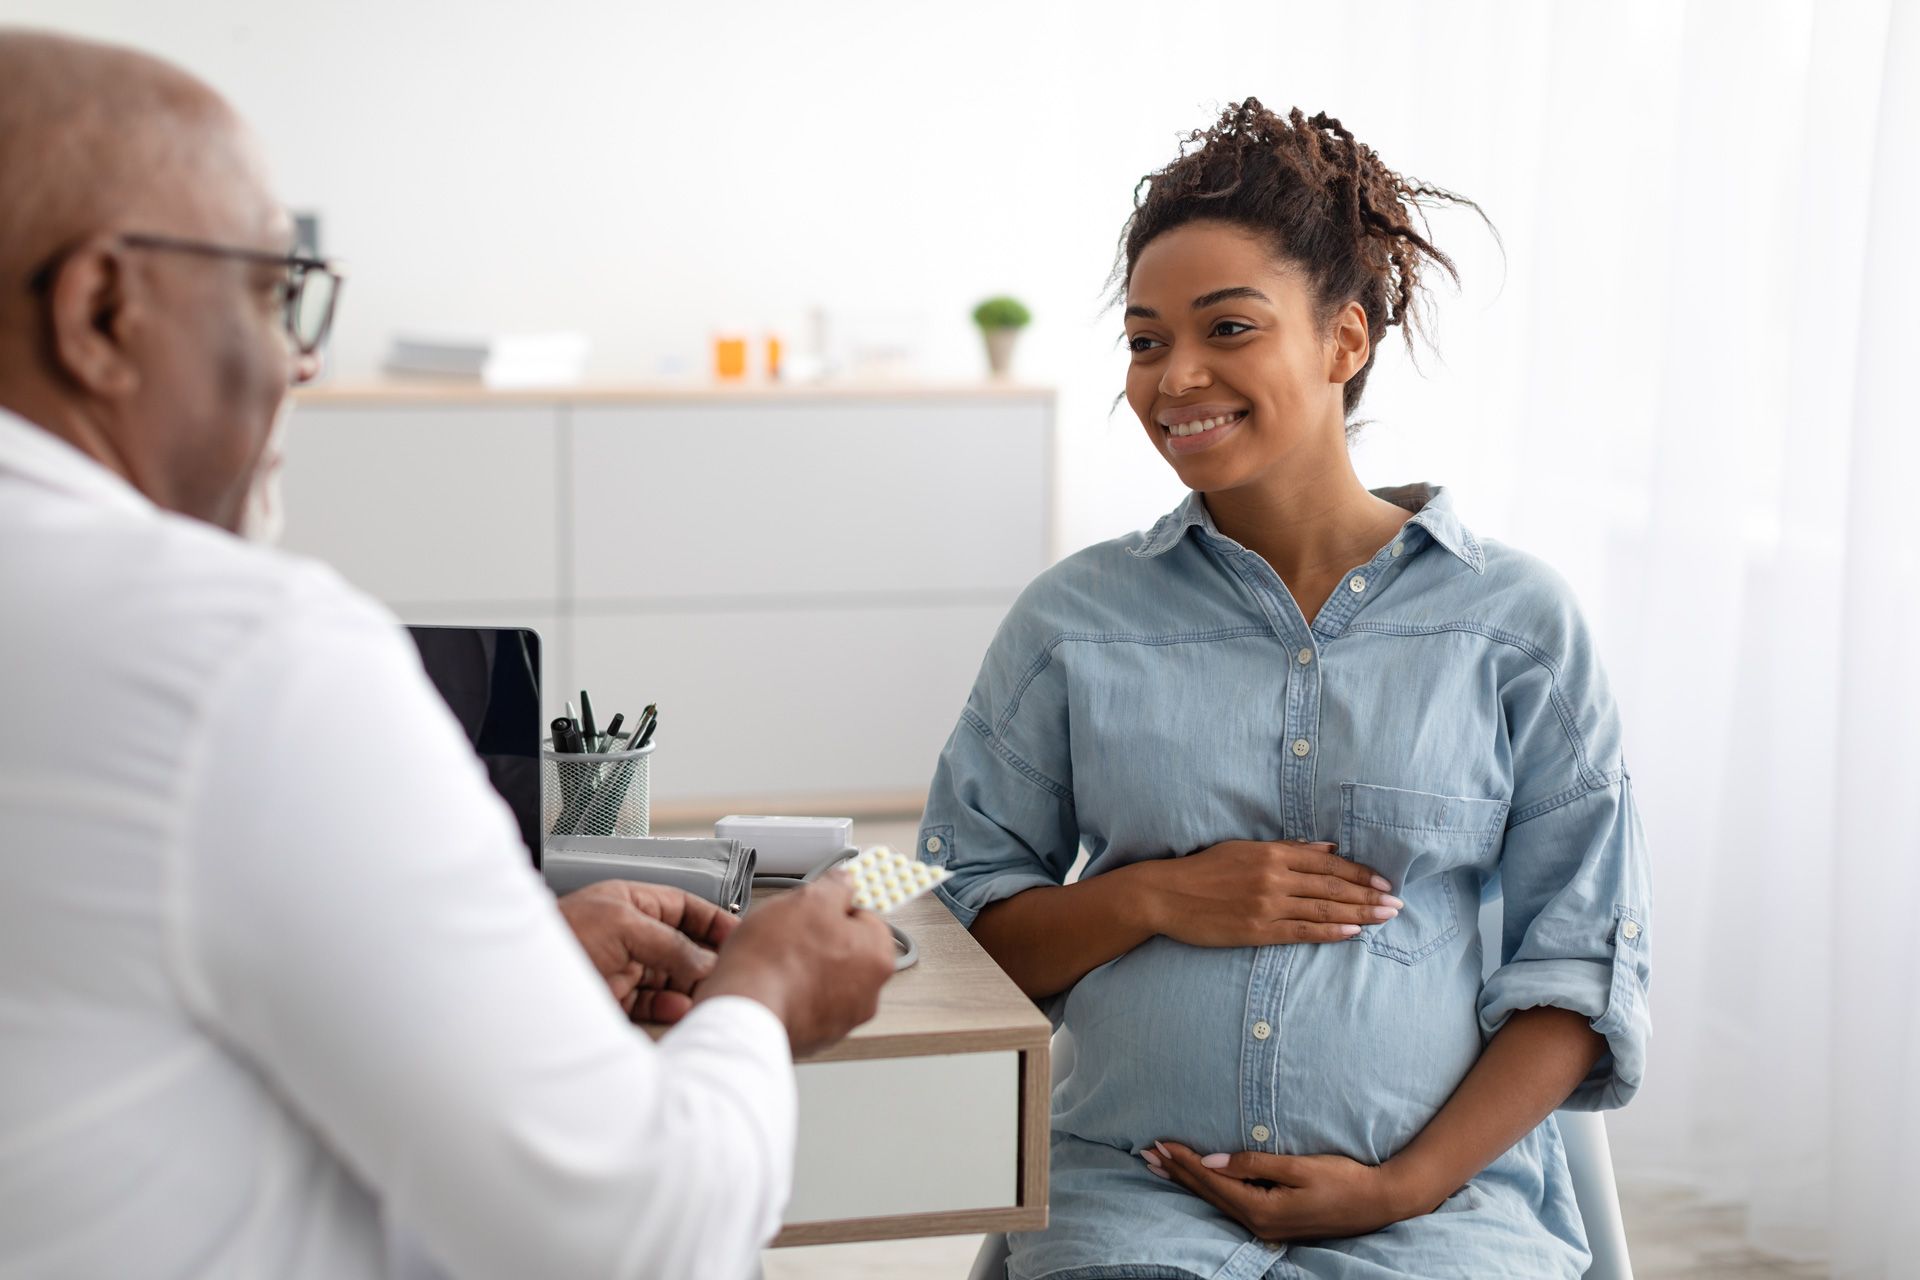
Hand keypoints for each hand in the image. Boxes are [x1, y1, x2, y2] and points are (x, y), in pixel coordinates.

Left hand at [556, 880, 735, 1022]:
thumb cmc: (556, 936)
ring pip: (667, 979)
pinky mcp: (611, 998)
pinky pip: (649, 1004)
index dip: (712, 921)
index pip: (683, 907)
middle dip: (703, 961)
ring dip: (687, 989)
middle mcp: (627, 934)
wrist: (513, 982)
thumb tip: (705, 960)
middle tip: (724, 975)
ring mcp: (620, 966)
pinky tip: (677, 1011)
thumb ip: (669, 942)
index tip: (738, 937)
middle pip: (680, 946)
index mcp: (630, 904)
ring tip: (702, 998)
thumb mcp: (623, 926)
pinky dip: (666, 1010)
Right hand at [694, 871, 896, 1056]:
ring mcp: (842, 1019)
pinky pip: (806, 1003)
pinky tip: (772, 984)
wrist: (743, 1012)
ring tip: (776, 961)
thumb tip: (844, 882)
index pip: (865, 917)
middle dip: (819, 939)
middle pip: (846, 950)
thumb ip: (835, 886)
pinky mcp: (815, 1036)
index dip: (835, 906)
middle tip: (790, 932)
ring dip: (805, 967)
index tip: (816, 907)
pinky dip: (792, 993)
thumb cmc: (775, 960)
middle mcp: (869, 993)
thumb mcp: (809, 899)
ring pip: (825, 978)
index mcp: (878, 957)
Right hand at [1139, 840, 1401, 947]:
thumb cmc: (1204, 870)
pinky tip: (1353, 932)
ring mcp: (1267, 905)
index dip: (1359, 873)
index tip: (1384, 881)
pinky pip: (1302, 931)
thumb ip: (1287, 850)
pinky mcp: (1258, 930)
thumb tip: (1327, 848)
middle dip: (1368, 895)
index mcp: (1272, 854)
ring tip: (1386, 918)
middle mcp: (1274, 878)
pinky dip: (1330, 931)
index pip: (1327, 864)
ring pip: (1323, 908)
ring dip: (1359, 913)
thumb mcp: (1244, 849)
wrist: (1167, 895)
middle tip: (1397, 903)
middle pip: (1332, 886)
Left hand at [1142, 1140, 1421, 1240]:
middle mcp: (1258, 1223)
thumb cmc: (1342, 1180)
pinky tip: (1201, 1183)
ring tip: (1162, 1167)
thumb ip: (1253, 1163)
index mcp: (1261, 1209)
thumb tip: (1212, 1160)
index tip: (1159, 1143)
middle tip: (1147, 1153)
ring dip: (1189, 1182)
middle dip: (1177, 1172)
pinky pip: (1231, 1203)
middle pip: (1208, 1194)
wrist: (1378, 1202)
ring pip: (1216, 1200)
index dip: (1183, 1162)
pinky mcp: (1274, 1222)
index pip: (1211, 1182)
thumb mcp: (1298, 1167)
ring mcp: (1266, 1226)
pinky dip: (1210, 1189)